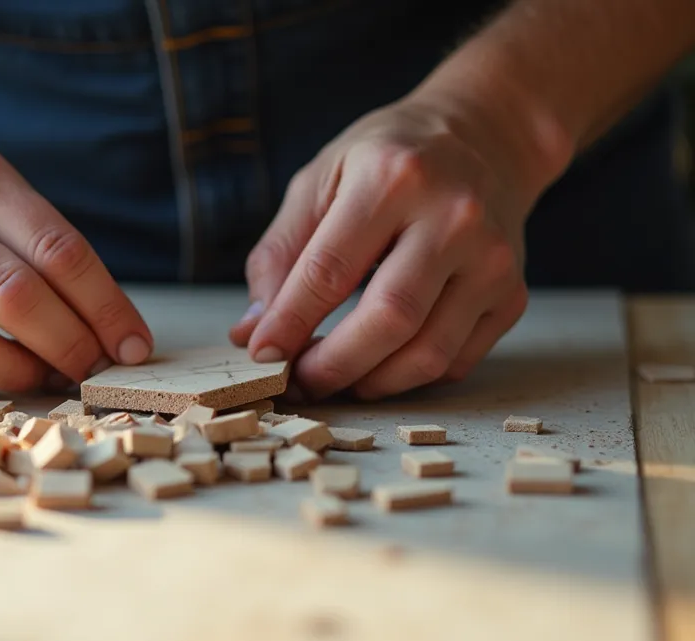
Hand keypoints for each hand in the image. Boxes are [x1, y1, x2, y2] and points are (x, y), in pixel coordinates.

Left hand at [230, 94, 548, 399]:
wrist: (485, 137)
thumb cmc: (388, 161)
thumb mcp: (319, 180)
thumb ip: (279, 255)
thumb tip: (251, 332)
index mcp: (393, 178)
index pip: (329, 270)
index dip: (289, 323)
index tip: (261, 355)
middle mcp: (454, 217)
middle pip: (387, 319)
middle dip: (332, 365)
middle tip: (296, 380)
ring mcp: (492, 259)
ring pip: (428, 353)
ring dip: (370, 382)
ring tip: (334, 378)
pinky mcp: (512, 294)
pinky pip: (456, 360)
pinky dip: (409, 377)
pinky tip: (379, 364)